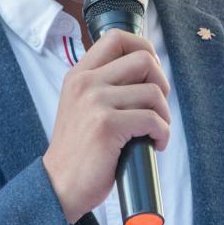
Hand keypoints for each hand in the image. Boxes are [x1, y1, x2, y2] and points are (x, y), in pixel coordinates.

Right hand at [43, 30, 170, 224]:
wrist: (59, 186)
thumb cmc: (80, 152)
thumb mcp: (82, 107)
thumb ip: (105, 86)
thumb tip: (148, 70)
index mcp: (79, 75)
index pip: (116, 38)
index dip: (143, 49)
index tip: (150, 74)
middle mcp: (85, 82)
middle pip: (143, 59)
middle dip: (161, 83)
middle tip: (156, 108)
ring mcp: (95, 102)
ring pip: (153, 92)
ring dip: (164, 115)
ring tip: (154, 132)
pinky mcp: (107, 125)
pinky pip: (153, 120)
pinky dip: (163, 134)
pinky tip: (155, 145)